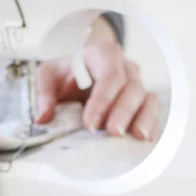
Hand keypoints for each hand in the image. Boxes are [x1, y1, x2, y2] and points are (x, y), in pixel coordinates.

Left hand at [36, 41, 159, 141]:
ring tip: (137, 137)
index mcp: (103, 54)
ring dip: (143, 118)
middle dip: (122, 112)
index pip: (109, 76)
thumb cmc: (66, 73)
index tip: (89, 124)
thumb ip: (44, 94)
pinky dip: (151, 124)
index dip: (102, 100)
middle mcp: (125, 67)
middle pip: (131, 88)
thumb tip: (43, 118)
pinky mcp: (142, 100)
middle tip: (113, 133)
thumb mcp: (48, 75)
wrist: (79, 71)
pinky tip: (145, 140)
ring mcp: (136, 83)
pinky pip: (152, 110)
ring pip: (147, 98)